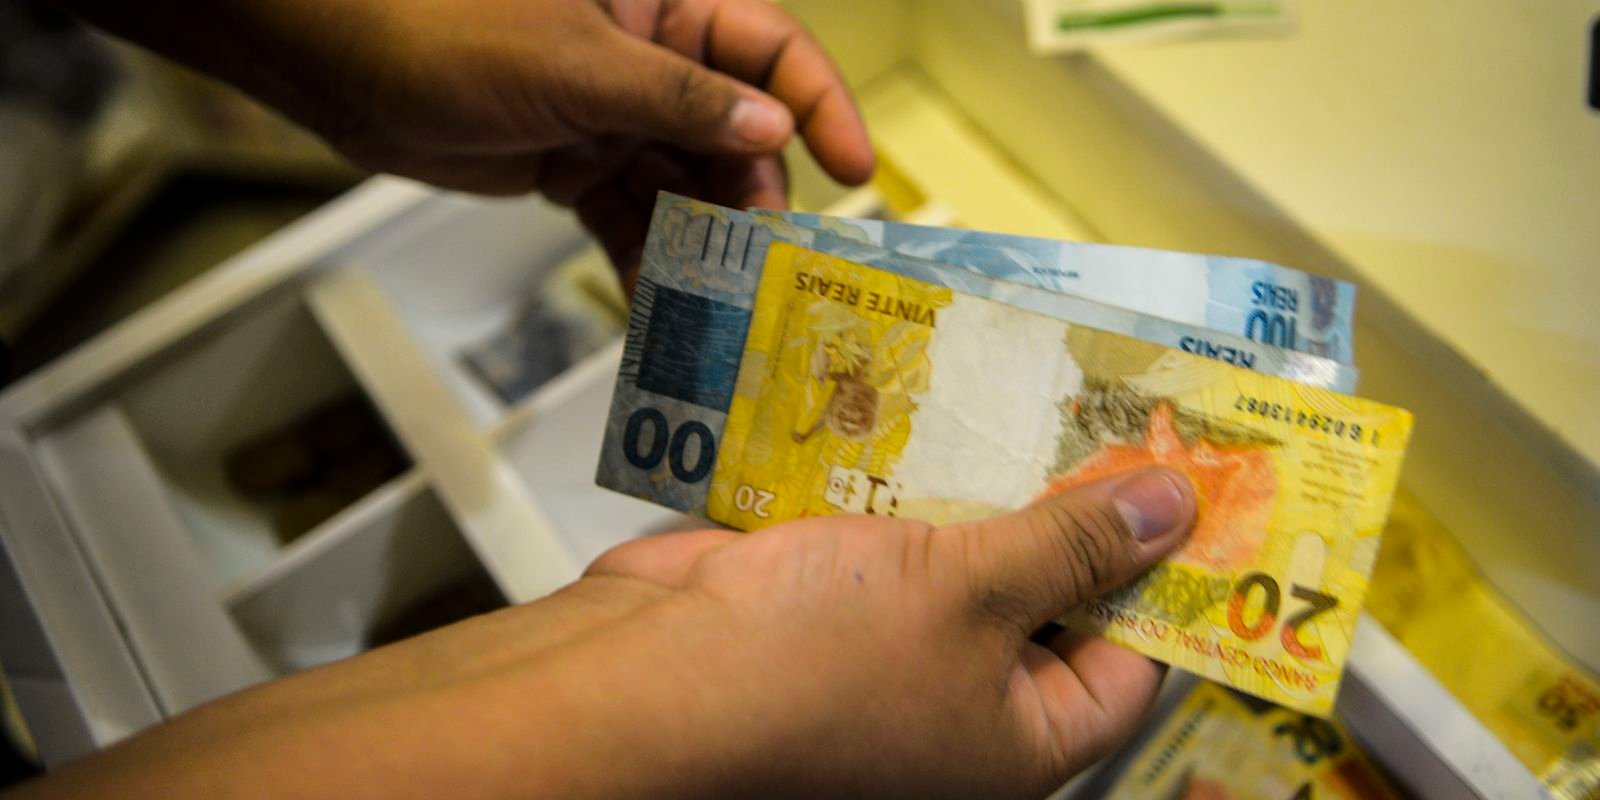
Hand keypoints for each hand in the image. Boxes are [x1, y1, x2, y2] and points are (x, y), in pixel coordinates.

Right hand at [19, 467, 1193, 799]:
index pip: (1130, 656)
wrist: (635, 680)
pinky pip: (889, 526)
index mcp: (1017, 737)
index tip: (1195, 480)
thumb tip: (1177, 508)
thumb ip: (1073, 544)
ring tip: (1043, 384)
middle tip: (1120, 410)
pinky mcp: (824, 591)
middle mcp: (959, 702)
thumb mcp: (969, 595)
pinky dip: (909, 470)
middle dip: (1076, 504)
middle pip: (1050, 592)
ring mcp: (887, 645)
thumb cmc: (809, 666)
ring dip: (991, 475)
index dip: (1168, 569)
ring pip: (965, 547)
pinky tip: (939, 397)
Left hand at [59, 0, 873, 282]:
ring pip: (686, 187)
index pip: (767, 51)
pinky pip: (632, 220)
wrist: (341, 67)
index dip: (817, 105)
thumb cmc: (445, 30)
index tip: (854, 168)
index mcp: (662, 7)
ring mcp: (614, 117)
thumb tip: (769, 135)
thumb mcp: (573, 65)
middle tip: (765, 264)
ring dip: (705, 245)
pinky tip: (662, 310)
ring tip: (722, 306)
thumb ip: (676, 101)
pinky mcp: (577, 167)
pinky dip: (647, 263)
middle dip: (752, 200)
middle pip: (734, 134)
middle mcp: (650, 62)